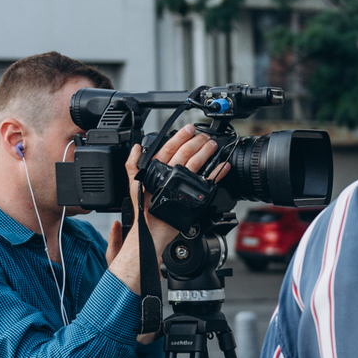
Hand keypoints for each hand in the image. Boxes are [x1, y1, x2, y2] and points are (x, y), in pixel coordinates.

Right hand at [113, 125, 229, 261]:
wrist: (153, 229)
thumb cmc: (144, 208)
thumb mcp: (134, 184)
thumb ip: (133, 165)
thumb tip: (136, 148)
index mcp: (156, 170)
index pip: (169, 147)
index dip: (180, 136)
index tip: (189, 128)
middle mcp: (170, 175)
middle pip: (186, 152)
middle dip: (197, 141)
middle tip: (205, 136)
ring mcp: (182, 185)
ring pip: (197, 163)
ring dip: (207, 152)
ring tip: (214, 145)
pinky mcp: (194, 196)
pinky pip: (208, 181)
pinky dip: (218, 172)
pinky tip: (224, 165)